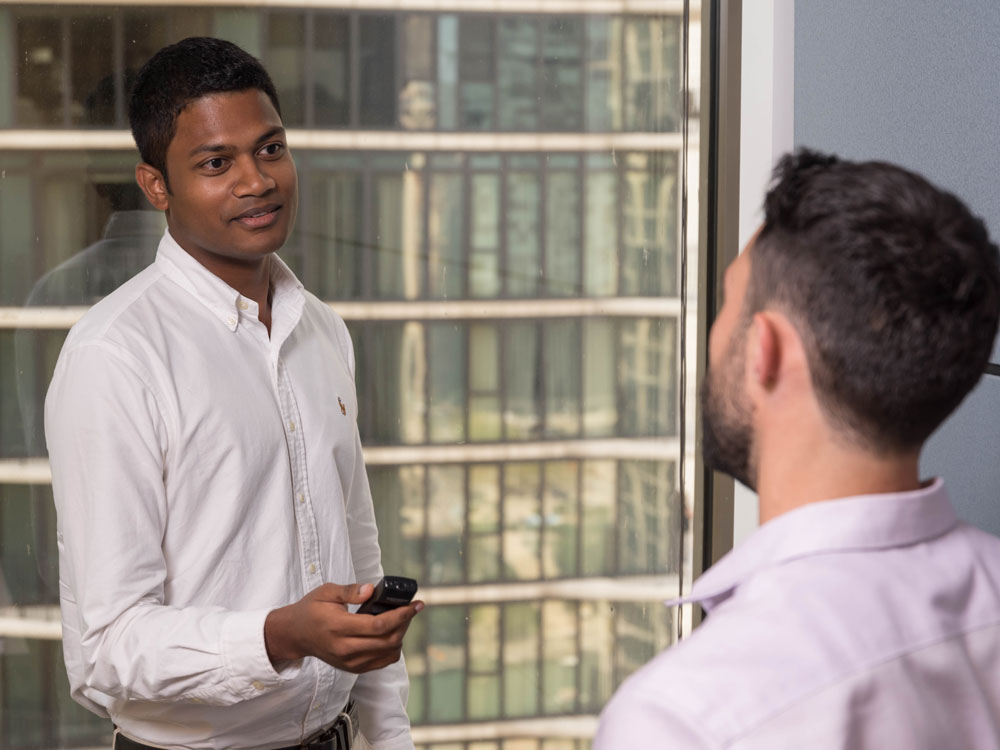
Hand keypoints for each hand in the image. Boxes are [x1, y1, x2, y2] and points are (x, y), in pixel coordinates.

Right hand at [264, 583, 422, 672]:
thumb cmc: (311, 610)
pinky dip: (392, 648)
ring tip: (401, 619)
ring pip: (388, 653)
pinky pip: (382, 661)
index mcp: (338, 627)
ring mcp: (350, 661)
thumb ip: (349, 591)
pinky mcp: (353, 668)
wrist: (295, 635)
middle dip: (405, 623)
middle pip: (388, 640)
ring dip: (401, 635)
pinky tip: (391, 633)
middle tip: (411, 608)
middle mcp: (345, 649)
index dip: (401, 615)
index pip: (378, 625)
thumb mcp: (326, 592)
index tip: (415, 605)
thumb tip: (371, 589)